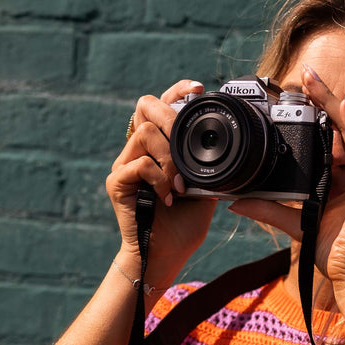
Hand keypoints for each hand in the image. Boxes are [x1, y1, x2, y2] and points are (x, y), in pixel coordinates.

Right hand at [105, 79, 217, 288]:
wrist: (166, 256)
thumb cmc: (183, 226)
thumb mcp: (205, 190)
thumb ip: (208, 166)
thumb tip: (228, 146)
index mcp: (157, 149)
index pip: (161, 107)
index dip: (177, 91)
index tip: (198, 88)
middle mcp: (137, 151)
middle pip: (145, 107)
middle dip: (169, 116)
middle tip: (184, 139)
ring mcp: (124, 165)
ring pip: (145, 134)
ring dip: (170, 156)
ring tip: (180, 184)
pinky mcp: (116, 182)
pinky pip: (140, 164)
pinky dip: (160, 178)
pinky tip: (168, 197)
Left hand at [230, 66, 344, 294]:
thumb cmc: (331, 252)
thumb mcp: (295, 223)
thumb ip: (269, 208)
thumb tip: (236, 200)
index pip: (338, 136)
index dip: (321, 112)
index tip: (299, 91)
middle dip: (326, 98)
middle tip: (304, 73)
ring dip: (335, 103)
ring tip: (314, 81)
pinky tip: (341, 108)